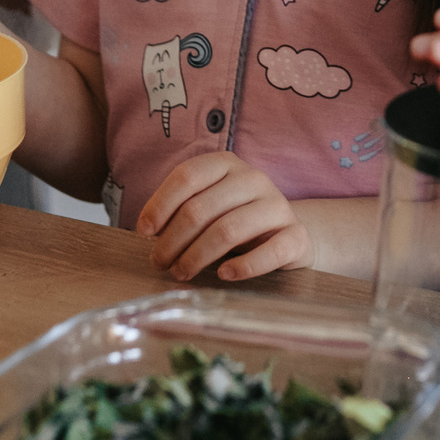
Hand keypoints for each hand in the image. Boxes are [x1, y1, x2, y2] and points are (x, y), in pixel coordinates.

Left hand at [137, 153, 311, 281]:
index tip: (144, 231)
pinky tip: (224, 274)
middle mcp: (254, 179)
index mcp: (227, 165)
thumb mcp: (209, 207)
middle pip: (201, 208)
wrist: (288, 235)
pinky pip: (270, 251)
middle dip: (172, 240)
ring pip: (228, 230)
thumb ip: (182, 211)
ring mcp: (278, 206)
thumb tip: (149, 232)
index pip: (187, 176)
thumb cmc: (236, 221)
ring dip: (197, 256)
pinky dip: (244, 266)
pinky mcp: (296, 236)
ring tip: (181, 272)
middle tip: (159, 263)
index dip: (160, 204)